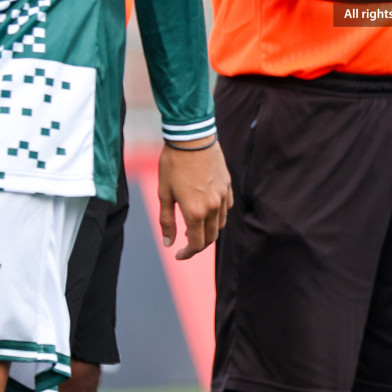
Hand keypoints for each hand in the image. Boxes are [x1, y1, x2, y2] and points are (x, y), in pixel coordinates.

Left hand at [157, 139, 233, 259]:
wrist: (191, 137)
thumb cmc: (173, 164)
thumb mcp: (164, 193)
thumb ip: (167, 221)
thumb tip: (168, 243)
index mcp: (195, 212)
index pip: (196, 243)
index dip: (187, 253)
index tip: (179, 254)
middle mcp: (212, 207)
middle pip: (211, 237)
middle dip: (198, 245)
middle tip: (186, 243)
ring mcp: (222, 196)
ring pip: (220, 223)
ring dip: (209, 230)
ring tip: (195, 226)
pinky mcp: (227, 185)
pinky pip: (226, 207)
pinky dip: (218, 214)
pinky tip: (208, 209)